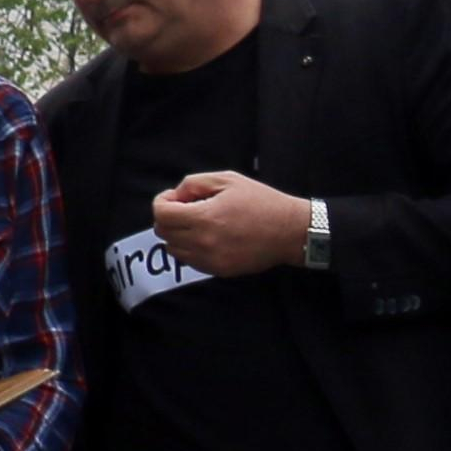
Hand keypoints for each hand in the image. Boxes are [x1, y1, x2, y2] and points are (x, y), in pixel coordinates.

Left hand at [151, 171, 315, 277]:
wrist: (290, 231)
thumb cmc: (261, 201)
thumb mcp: (227, 179)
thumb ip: (193, 183)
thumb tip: (175, 196)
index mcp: (203, 217)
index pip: (161, 214)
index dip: (163, 201)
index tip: (176, 197)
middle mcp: (203, 242)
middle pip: (163, 232)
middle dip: (168, 217)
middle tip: (186, 208)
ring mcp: (211, 260)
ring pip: (173, 250)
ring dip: (177, 234)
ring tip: (197, 223)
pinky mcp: (220, 270)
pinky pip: (190, 262)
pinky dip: (190, 249)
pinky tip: (207, 237)